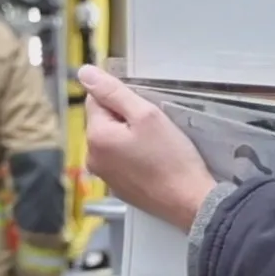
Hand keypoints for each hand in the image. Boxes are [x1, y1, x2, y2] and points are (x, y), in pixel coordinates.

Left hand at [78, 65, 217, 230]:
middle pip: (104, 121)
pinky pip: (121, 160)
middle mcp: (93, 158)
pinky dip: (134, 156)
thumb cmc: (171, 157)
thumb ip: (113, 92)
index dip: (121, 99)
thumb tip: (84, 73)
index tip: (144, 110)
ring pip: (113, 141)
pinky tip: (154, 162)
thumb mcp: (146, 115)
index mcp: (96, 137)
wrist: (190, 202)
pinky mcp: (119, 188)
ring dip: (130, 137)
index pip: (96, 99)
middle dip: (125, 119)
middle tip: (154, 129)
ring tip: (156, 147)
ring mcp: (105, 176)